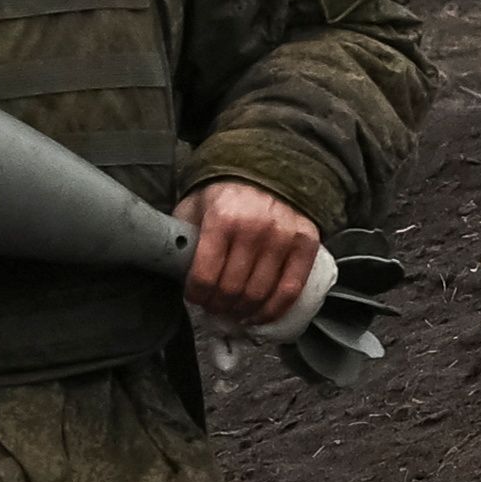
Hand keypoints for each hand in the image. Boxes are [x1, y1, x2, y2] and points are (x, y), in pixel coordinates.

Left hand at [177, 180, 317, 327]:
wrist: (270, 166)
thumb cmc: (226, 192)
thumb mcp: (196, 205)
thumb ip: (184, 235)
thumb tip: (173, 271)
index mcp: (222, 218)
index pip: (204, 276)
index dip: (197, 295)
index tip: (196, 297)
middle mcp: (255, 228)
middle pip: (231, 290)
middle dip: (218, 305)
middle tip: (214, 306)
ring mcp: (283, 237)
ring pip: (258, 294)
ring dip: (242, 311)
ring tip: (234, 311)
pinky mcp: (306, 243)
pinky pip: (290, 290)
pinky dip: (273, 310)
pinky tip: (259, 315)